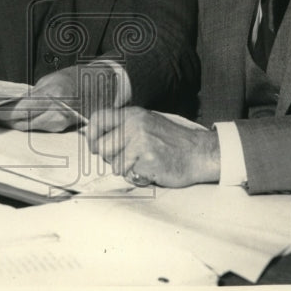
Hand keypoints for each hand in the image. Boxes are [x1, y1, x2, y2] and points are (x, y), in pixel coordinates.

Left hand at [0, 64, 116, 131]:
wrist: (95, 86)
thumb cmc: (70, 79)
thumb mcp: (47, 81)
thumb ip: (31, 95)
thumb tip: (13, 105)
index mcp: (52, 96)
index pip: (21, 109)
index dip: (3, 113)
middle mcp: (56, 113)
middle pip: (23, 122)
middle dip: (6, 119)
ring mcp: (60, 123)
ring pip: (29, 127)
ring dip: (16, 122)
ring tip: (2, 117)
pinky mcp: (62, 128)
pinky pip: (39, 128)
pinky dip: (29, 123)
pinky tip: (20, 119)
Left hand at [86, 107, 220, 187]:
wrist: (200, 153)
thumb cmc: (173, 142)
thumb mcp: (147, 123)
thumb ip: (124, 127)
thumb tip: (98, 138)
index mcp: (132, 114)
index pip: (98, 118)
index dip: (91, 135)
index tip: (95, 146)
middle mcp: (134, 125)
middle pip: (101, 147)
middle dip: (110, 158)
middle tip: (126, 159)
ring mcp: (140, 141)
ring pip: (115, 164)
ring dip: (126, 169)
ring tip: (143, 163)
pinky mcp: (147, 159)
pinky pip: (130, 174)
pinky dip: (138, 176)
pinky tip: (151, 169)